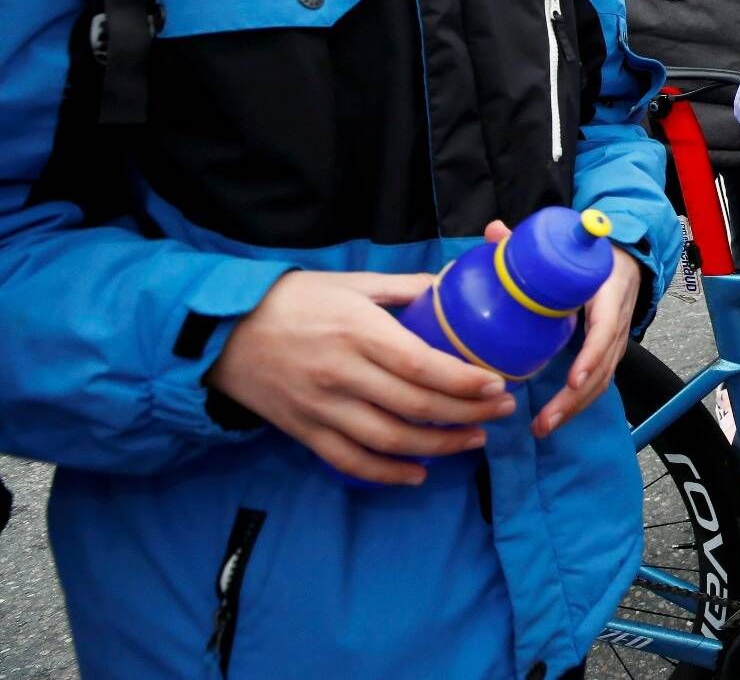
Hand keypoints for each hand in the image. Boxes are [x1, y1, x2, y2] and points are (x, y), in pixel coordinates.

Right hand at [208, 269, 515, 485]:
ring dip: (439, 446)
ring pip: (389, 440)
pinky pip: (351, 462)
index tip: (497, 385)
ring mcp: (322, 408)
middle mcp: (342, 375)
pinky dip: (387, 474)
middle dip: (466, 412)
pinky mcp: (304, 432)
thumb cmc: (293, 300)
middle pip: (414, 405)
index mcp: (358, 332)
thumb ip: (404, 289)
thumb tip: (452, 286)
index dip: (462, 381)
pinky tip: (419, 474)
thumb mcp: (351, 283)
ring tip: (474, 439)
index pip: (420, 365)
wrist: (220, 332)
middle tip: (501, 410)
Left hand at [479, 220, 642, 437]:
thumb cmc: (592, 253)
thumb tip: (494, 232)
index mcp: (608, 291)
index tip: (573, 378)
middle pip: (603, 366)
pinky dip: (578, 402)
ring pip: (602, 380)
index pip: (605, 328)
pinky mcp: (609, 352)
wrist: (627, 257)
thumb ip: (530, 239)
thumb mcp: (568, 242)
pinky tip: (555, 418)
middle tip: (545, 420)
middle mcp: (618, 321)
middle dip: (575, 398)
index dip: (591, 355)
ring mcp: (617, 340)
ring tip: (544, 426)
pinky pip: (598, 381)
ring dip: (575, 407)